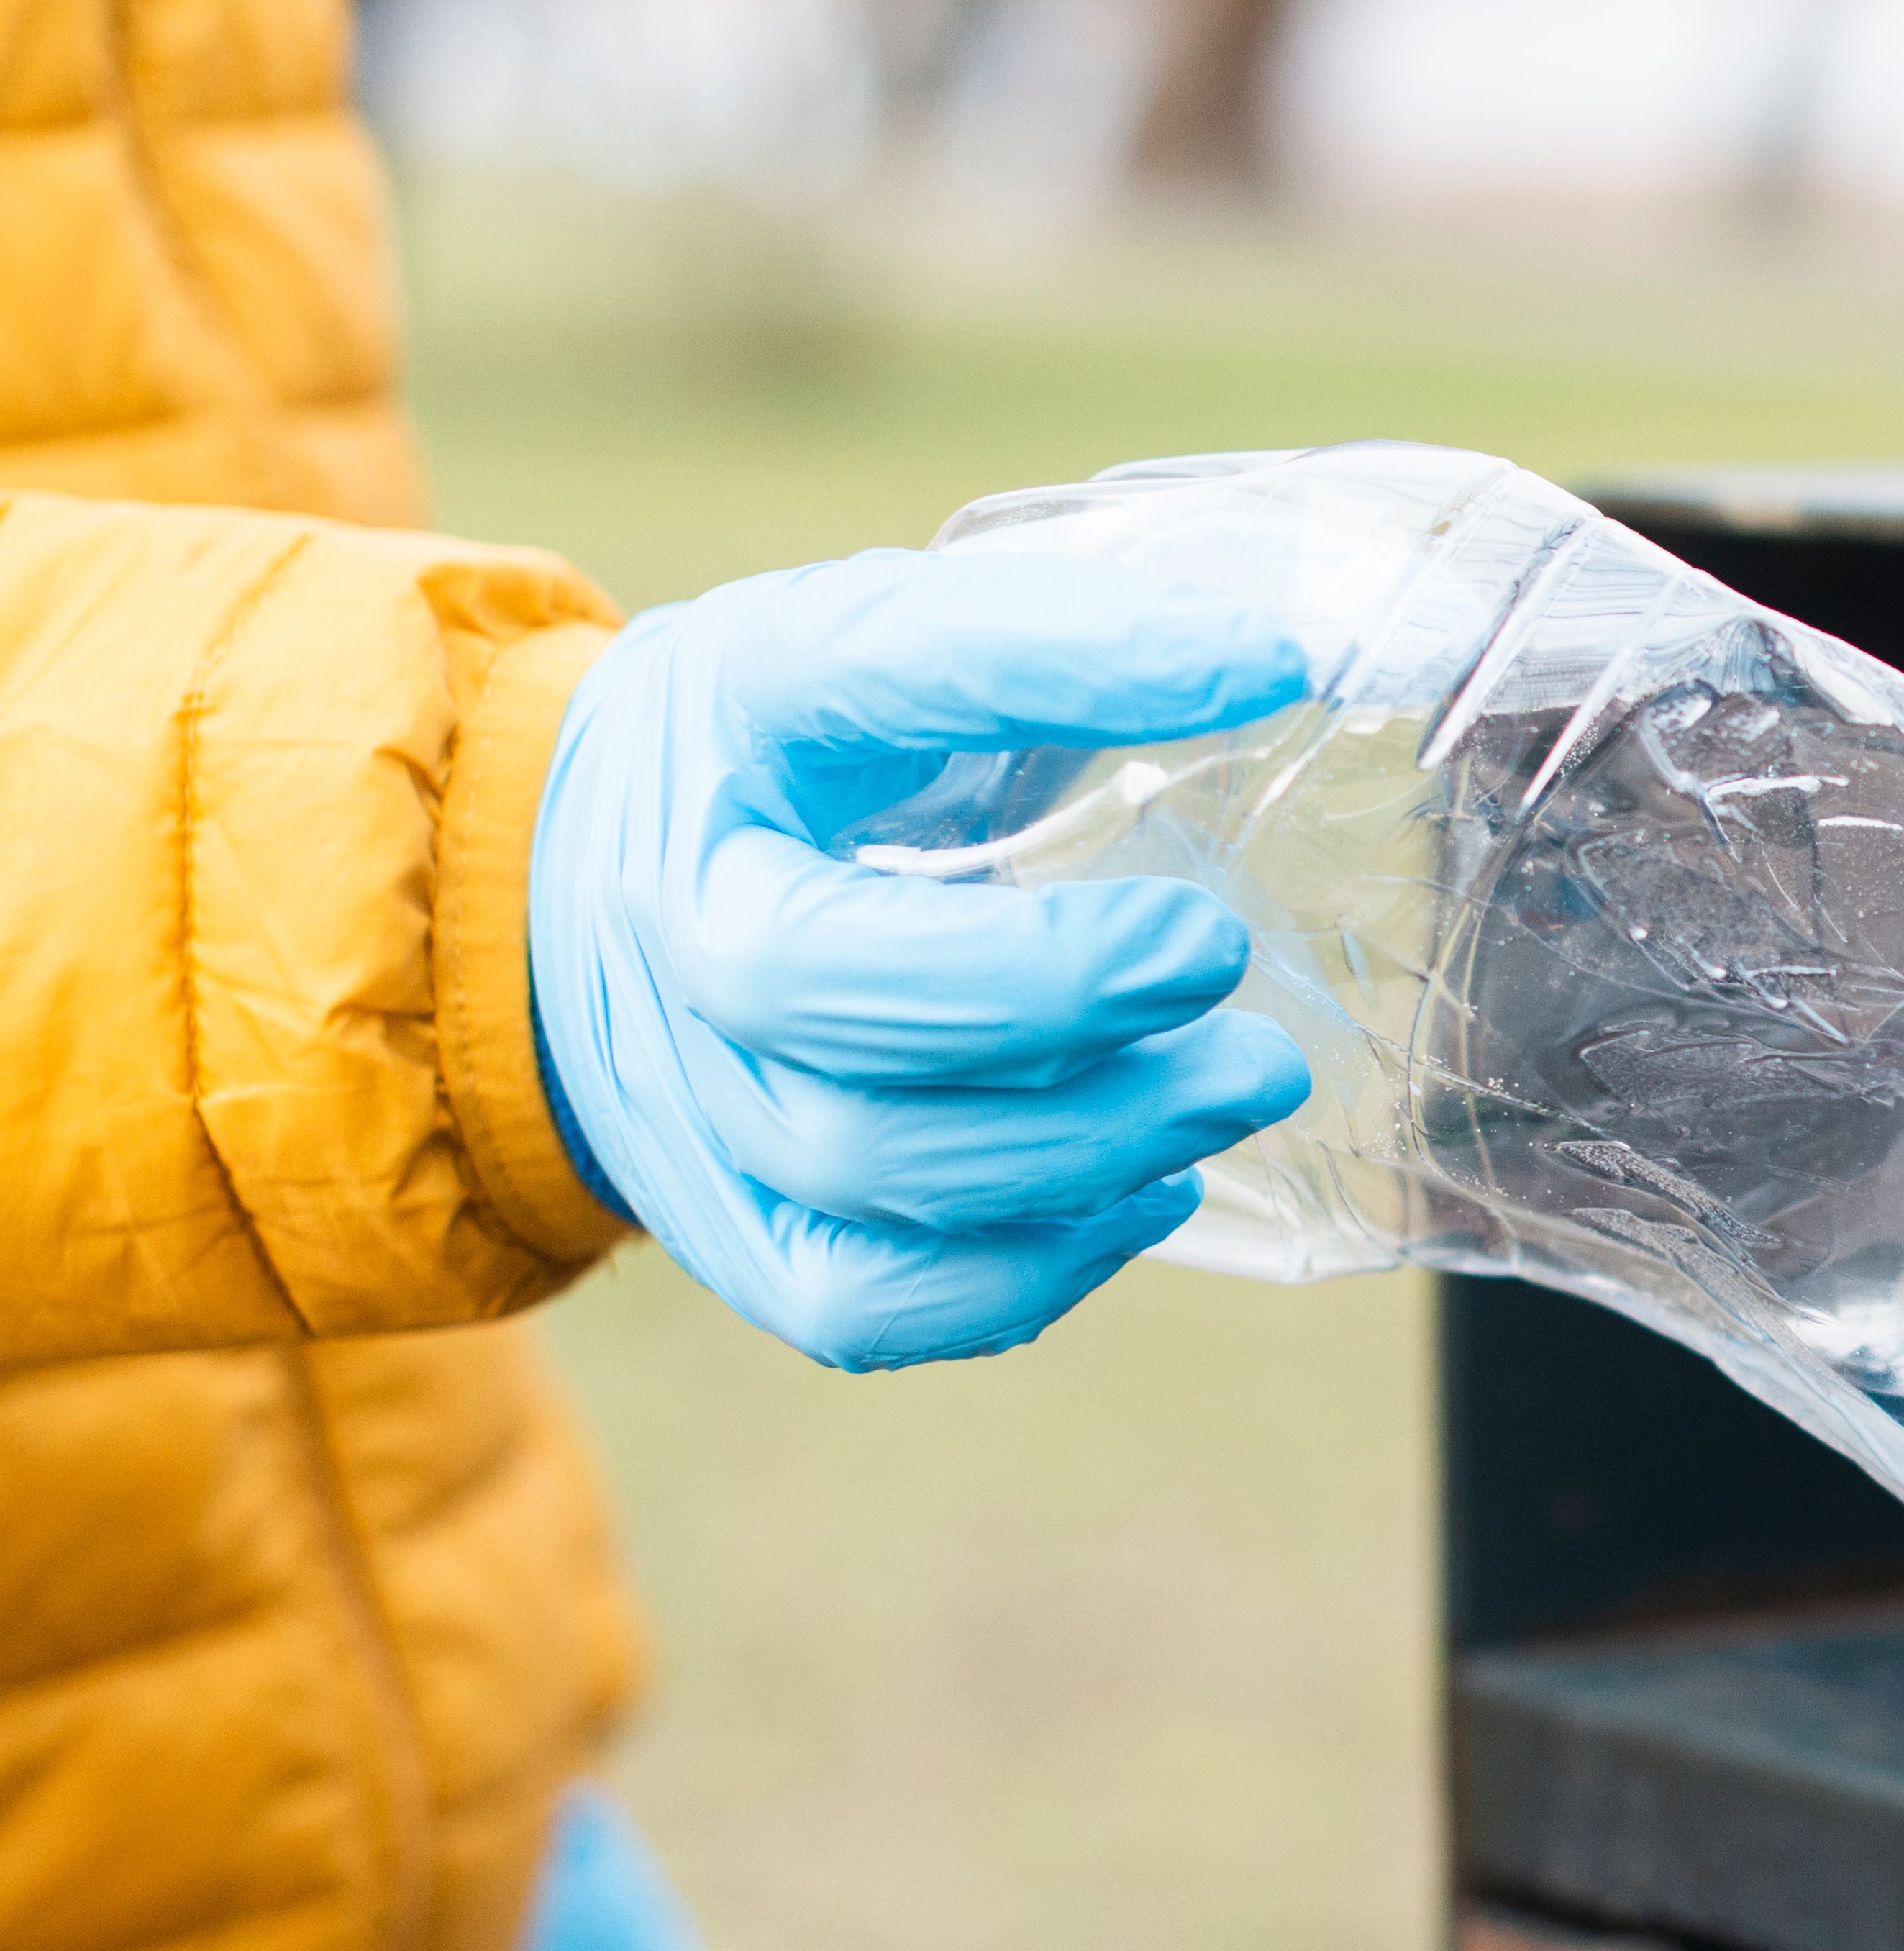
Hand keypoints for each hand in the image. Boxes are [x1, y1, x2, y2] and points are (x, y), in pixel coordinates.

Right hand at [530, 548, 1313, 1368]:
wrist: (584, 899)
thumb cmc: (794, 765)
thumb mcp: (895, 652)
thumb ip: (1047, 647)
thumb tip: (1273, 664)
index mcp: (726, 708)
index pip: (879, 661)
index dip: (1072, 659)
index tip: (1265, 666)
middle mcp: (666, 907)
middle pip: (811, 981)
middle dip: (1055, 986)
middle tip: (1223, 955)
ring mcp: (674, 1089)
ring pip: (858, 1163)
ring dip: (1087, 1137)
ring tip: (1238, 1082)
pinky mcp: (717, 1230)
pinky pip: (859, 1303)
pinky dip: (1024, 1271)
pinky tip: (1142, 1194)